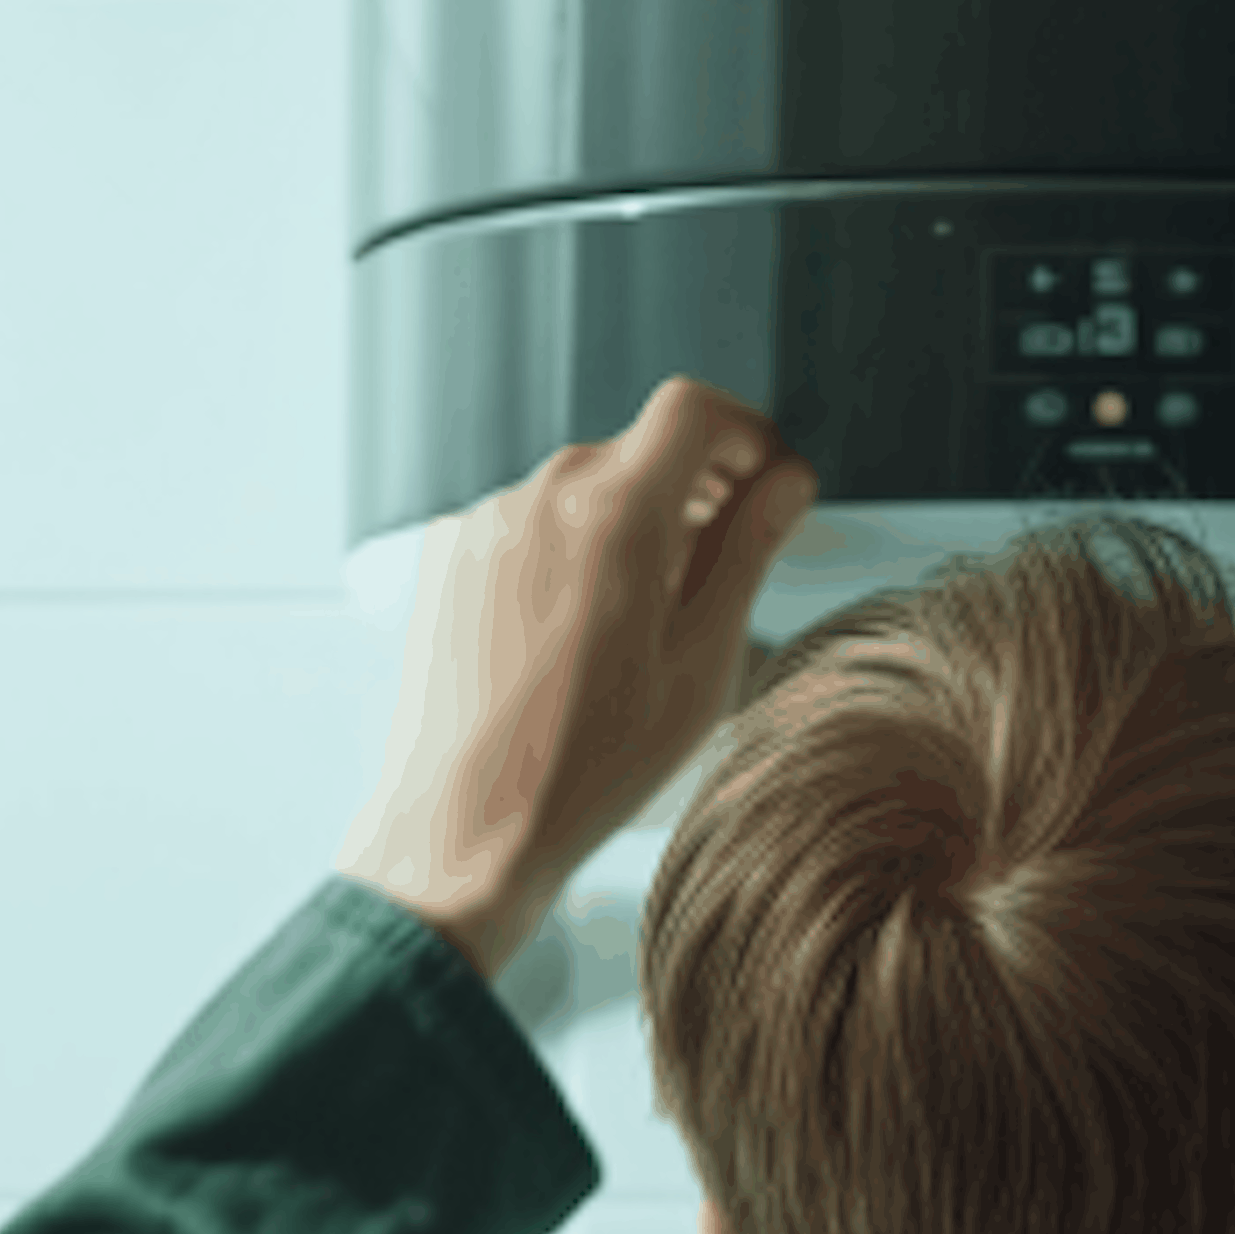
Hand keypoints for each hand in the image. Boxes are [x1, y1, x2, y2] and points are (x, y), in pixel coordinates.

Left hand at [338, 375, 818, 979]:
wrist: (466, 824)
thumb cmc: (589, 762)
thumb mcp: (702, 663)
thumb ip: (747, 553)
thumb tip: (786, 482)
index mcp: (615, 512)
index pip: (694, 409)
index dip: (745, 435)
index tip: (767, 480)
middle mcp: (541, 495)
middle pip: (638, 451)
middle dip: (691, 492)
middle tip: (721, 570)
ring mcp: (486, 522)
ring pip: (582, 492)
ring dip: (627, 530)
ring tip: (642, 626)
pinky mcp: (448, 555)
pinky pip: (528, 528)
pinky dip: (567, 557)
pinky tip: (576, 642)